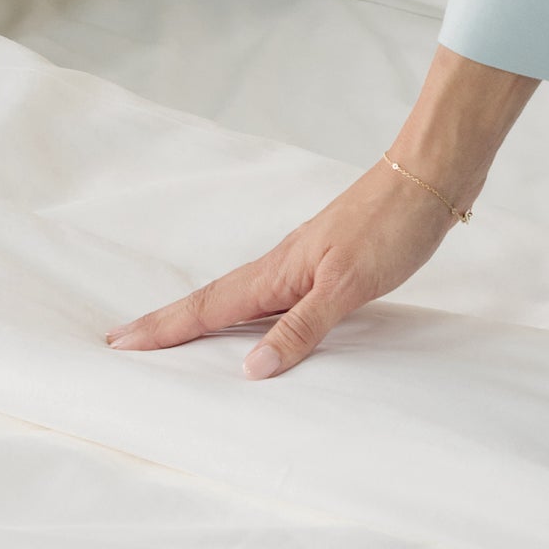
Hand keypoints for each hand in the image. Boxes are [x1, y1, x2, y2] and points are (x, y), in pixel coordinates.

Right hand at [103, 46, 538, 378]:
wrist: (428, 179)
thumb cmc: (391, 226)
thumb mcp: (347, 286)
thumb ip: (300, 328)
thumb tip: (250, 369)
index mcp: (277, 273)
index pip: (207, 308)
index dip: (164, 329)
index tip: (119, 344)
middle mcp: (280, 267)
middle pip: (211, 301)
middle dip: (167, 324)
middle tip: (125, 342)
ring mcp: (302, 264)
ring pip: (238, 298)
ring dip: (201, 319)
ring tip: (171, 339)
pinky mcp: (328, 264)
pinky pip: (270, 297)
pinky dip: (246, 314)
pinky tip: (255, 324)